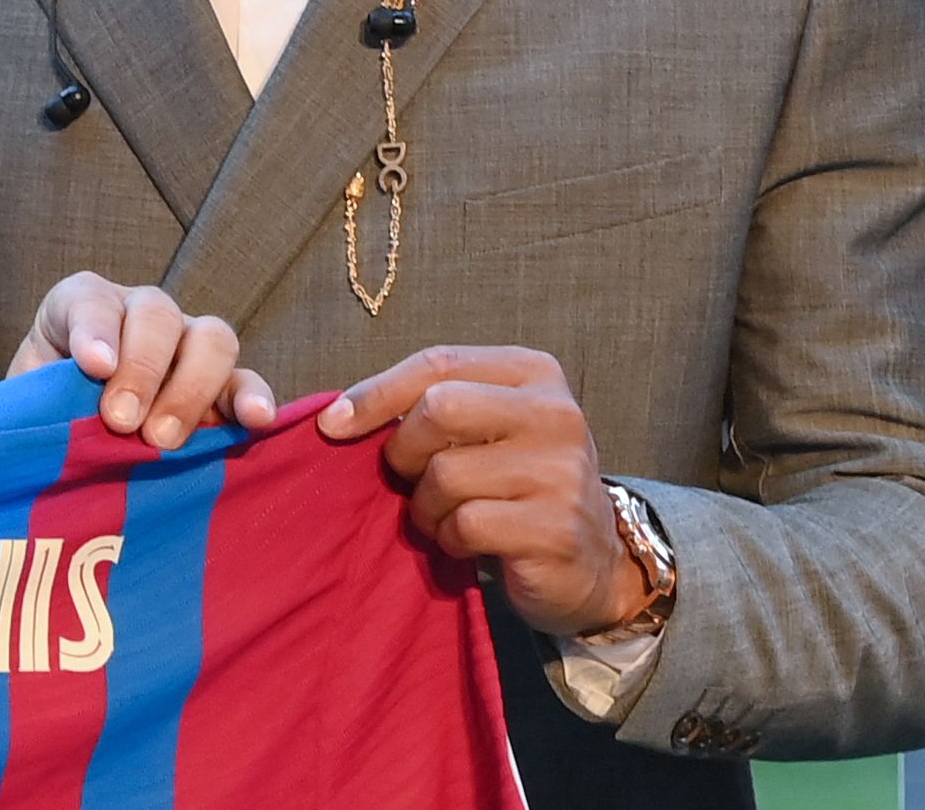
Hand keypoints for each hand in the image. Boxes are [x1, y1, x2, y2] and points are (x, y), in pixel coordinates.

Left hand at [10, 271, 275, 448]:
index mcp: (81, 308)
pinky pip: (247, 382)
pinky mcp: (224, 387)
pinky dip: (253, 398)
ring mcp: (187, 346)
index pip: (88, 301)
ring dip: (191, 388)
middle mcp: (139, 315)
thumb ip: (31, 406)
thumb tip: (25, 429)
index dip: (94, 328)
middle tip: (123, 421)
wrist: (70, 446)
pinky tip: (254, 421)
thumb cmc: (43, 420)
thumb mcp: (25, 407)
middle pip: (156, 315)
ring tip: (164, 439)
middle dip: (142, 367)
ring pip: (211, 339)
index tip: (93, 367)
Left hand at [319, 345, 648, 636]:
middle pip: (438, 409)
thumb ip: (429, 407)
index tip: (332, 424)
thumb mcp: (485, 427)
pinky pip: (464, 524)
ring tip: (444, 516)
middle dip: (404, 451)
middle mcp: (556, 414)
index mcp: (534, 373)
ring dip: (425, 506)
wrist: (593, 560)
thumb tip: (337, 417)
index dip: (375, 392)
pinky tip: (465, 541)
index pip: (438, 363)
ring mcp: (562, 472)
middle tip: (410, 479)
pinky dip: (448, 537)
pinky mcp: (555, 529)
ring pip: (445, 474)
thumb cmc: (515, 483)